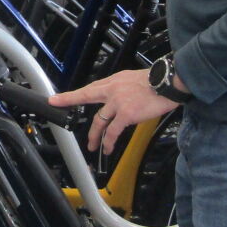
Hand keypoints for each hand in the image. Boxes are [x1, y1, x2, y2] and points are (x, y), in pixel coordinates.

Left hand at [50, 68, 177, 153]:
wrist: (169, 82)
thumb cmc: (157, 82)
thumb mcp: (134, 79)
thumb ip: (122, 88)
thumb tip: (117, 99)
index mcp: (115, 80)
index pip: (91, 87)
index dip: (74, 93)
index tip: (59, 96)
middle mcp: (113, 89)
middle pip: (86, 96)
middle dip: (68, 100)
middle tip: (56, 103)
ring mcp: (118, 101)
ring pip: (99, 120)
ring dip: (94, 135)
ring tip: (93, 146)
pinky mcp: (126, 113)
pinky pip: (113, 131)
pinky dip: (108, 141)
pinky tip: (107, 148)